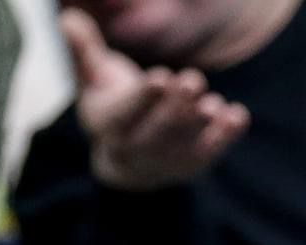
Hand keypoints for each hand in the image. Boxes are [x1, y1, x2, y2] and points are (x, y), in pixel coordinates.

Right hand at [62, 9, 249, 191]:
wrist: (129, 162)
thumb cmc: (111, 106)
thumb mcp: (93, 79)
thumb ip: (83, 50)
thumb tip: (68, 18)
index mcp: (109, 126)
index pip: (125, 114)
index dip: (143, 98)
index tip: (160, 77)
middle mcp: (135, 150)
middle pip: (157, 132)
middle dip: (176, 108)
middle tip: (193, 80)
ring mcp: (166, 161)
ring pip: (184, 145)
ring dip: (200, 125)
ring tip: (213, 104)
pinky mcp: (193, 165)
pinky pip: (210, 153)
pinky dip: (225, 137)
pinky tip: (237, 115)